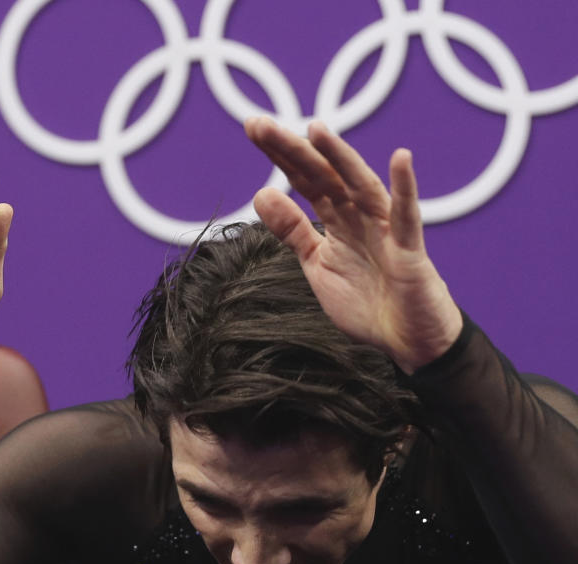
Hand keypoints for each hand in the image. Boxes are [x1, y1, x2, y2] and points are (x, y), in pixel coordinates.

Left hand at [244, 116, 461, 372]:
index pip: (304, 180)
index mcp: (337, 220)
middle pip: (323, 176)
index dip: (279, 154)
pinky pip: (408, 216)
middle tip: (259, 123)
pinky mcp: (410, 250)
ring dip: (340, 158)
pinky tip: (401, 159)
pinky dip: (405, 188)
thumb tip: (262, 193)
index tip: (252, 127)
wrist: (407, 341)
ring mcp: (386, 230)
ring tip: (315, 129)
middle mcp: (360, 216)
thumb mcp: (317, 264)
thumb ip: (293, 230)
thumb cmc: (367, 300)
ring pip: (360, 186)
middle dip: (292, 149)